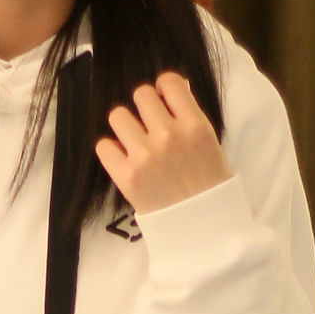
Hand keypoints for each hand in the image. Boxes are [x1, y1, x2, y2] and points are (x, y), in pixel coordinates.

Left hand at [95, 72, 235, 215]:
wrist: (204, 231)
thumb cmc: (210, 187)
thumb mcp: (211, 144)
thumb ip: (190, 116)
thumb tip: (170, 89)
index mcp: (195, 126)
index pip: (168, 82)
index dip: (163, 89)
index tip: (163, 101)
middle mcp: (169, 136)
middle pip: (140, 95)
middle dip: (144, 108)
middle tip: (150, 126)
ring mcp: (145, 156)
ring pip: (118, 116)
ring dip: (126, 126)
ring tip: (135, 142)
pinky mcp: (126, 177)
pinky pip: (104, 146)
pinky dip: (111, 151)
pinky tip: (124, 159)